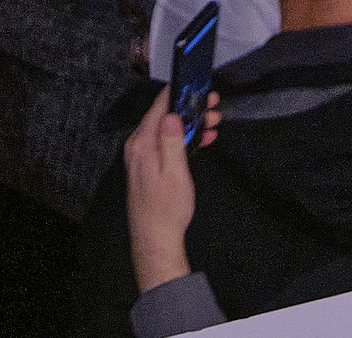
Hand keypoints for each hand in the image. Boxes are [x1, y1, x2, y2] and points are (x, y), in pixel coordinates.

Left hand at [126, 85, 218, 291]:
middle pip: (163, 120)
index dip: (176, 94)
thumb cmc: (166, 209)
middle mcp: (138, 148)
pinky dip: (182, 141)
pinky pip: (165, 147)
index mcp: (143, 145)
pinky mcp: (147, 170)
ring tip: (213, 123)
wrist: (155, 239)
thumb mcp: (174, 172)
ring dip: (189, 127)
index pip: (158, 109)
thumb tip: (171, 115)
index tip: (191, 84)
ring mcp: (142, 159)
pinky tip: (199, 141)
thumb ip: (172, 141)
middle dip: (188, 110)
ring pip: (166, 133)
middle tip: (212, 105)